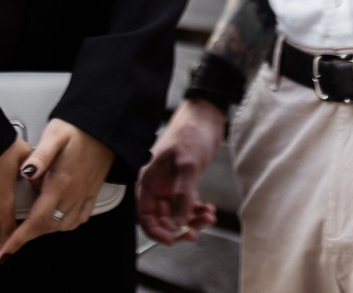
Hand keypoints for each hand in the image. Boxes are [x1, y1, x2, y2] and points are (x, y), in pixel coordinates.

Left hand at [0, 118, 114, 260]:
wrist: (105, 126)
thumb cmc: (78, 128)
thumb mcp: (54, 136)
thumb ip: (39, 156)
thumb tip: (26, 172)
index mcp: (61, 183)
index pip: (37, 220)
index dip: (19, 238)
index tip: (5, 250)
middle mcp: (74, 194)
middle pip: (48, 227)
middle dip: (29, 236)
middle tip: (12, 238)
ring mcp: (85, 195)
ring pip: (64, 226)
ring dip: (46, 230)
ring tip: (32, 226)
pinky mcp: (92, 192)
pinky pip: (81, 218)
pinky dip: (67, 224)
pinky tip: (59, 218)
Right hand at [136, 100, 224, 244]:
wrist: (206, 114)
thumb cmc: (191, 132)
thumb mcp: (188, 164)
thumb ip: (182, 194)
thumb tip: (179, 221)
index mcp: (148, 179)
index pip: (144, 214)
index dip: (156, 230)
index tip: (171, 239)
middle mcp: (157, 185)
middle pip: (161, 218)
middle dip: (177, 227)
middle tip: (193, 233)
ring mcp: (170, 184)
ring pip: (176, 213)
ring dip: (191, 220)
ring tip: (207, 218)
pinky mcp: (183, 182)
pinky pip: (187, 204)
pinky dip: (197, 210)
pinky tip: (208, 210)